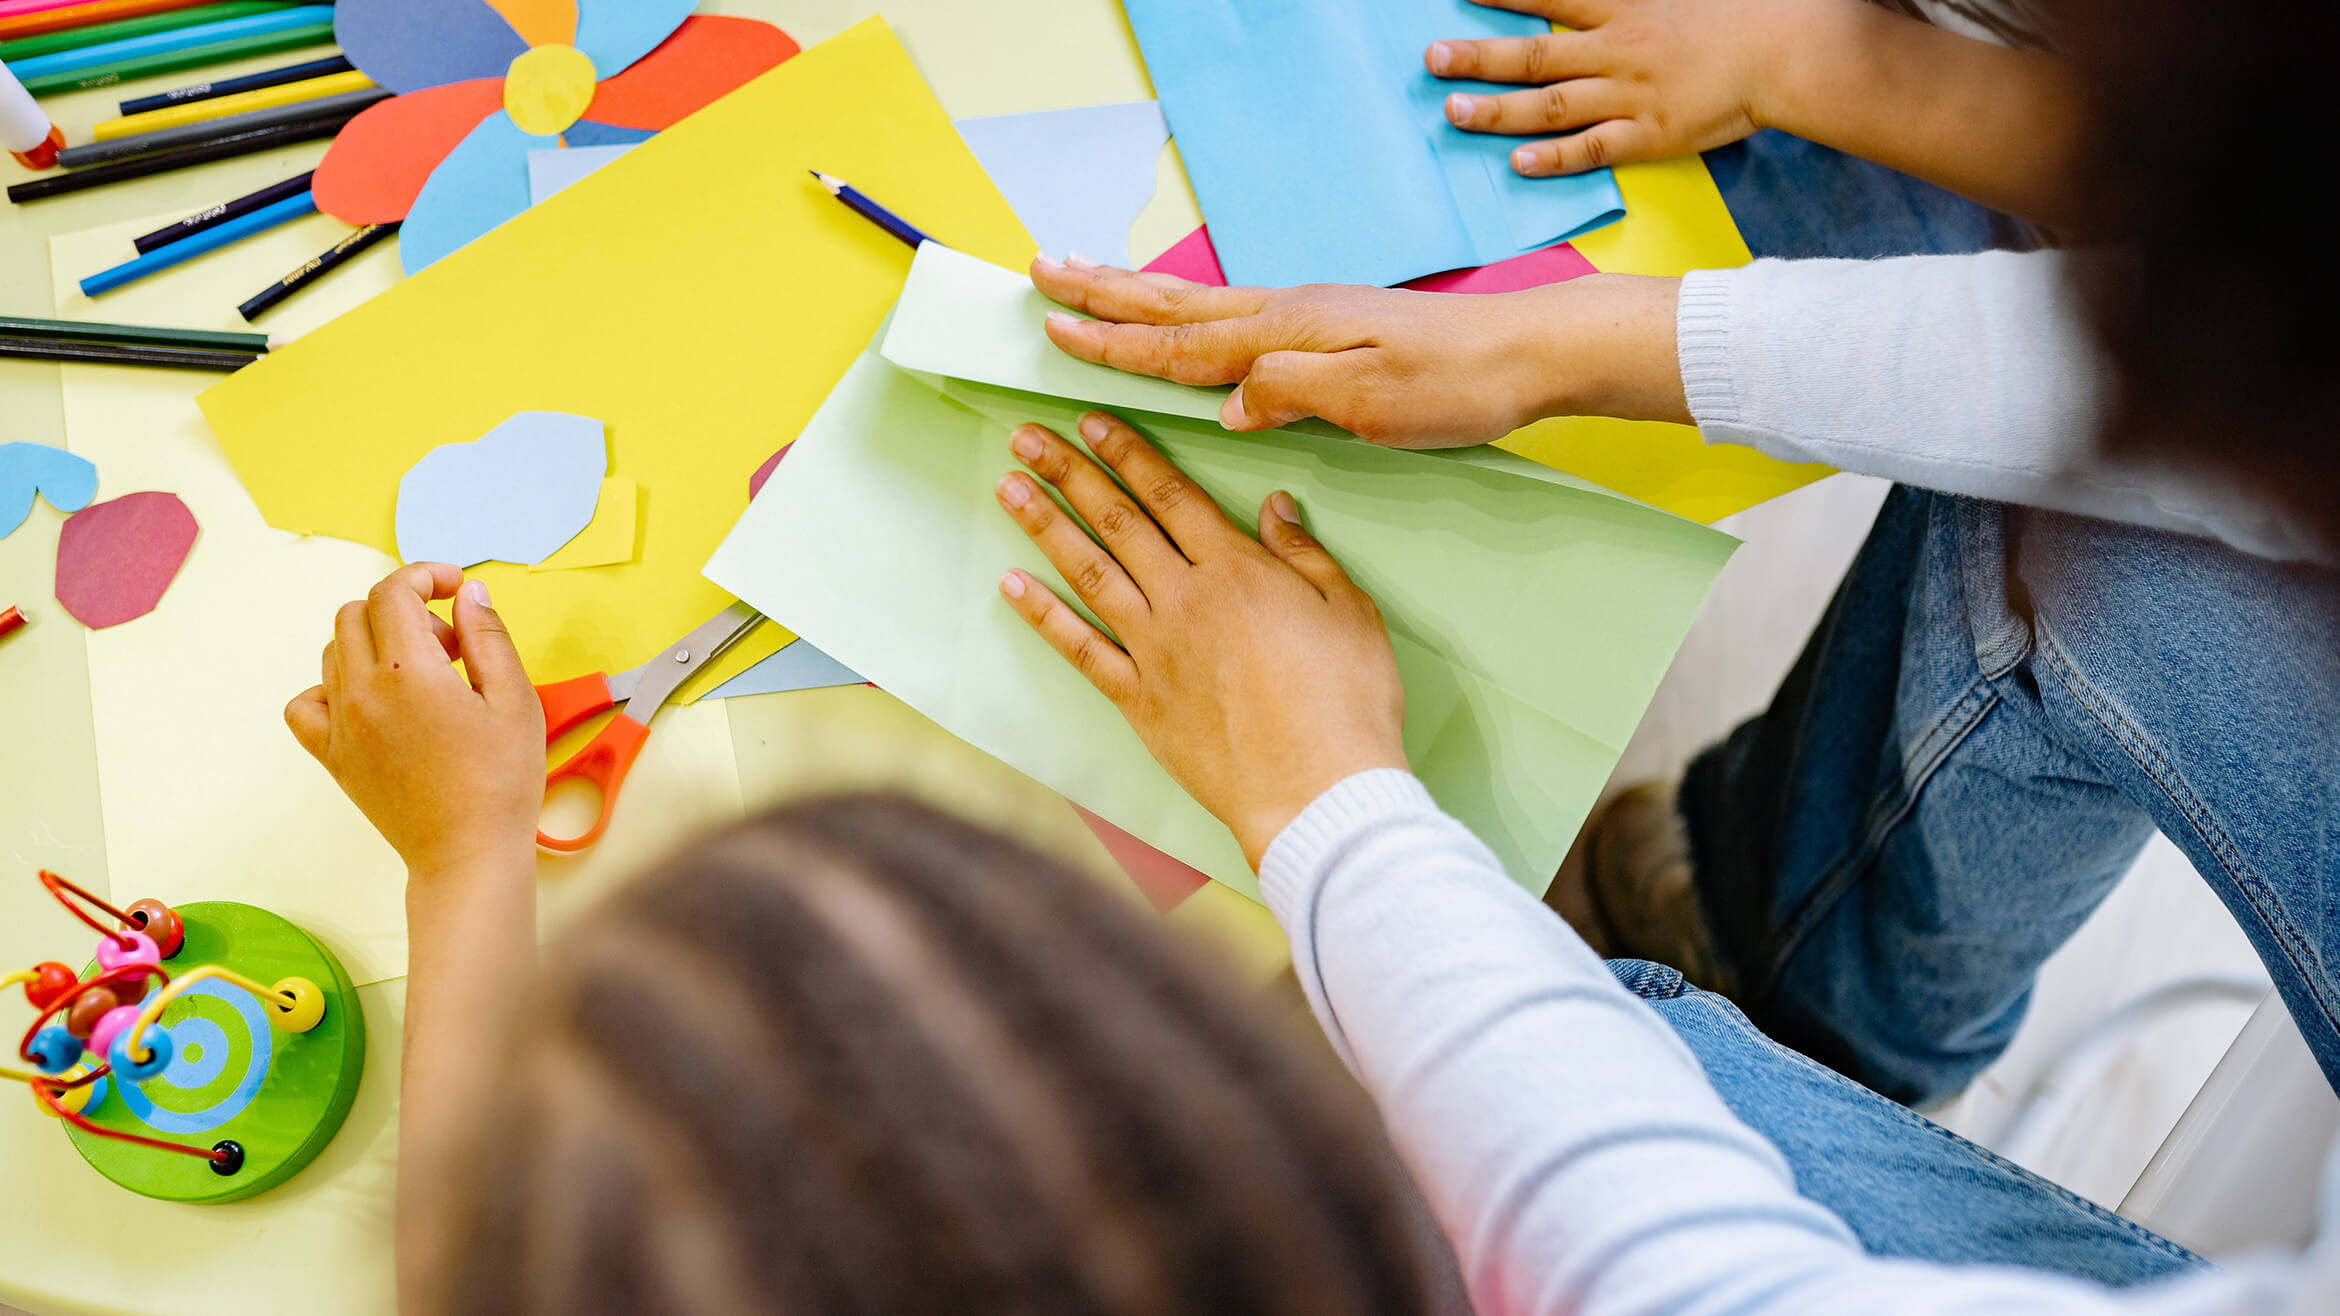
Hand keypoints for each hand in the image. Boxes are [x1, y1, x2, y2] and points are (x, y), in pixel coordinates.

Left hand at [285, 564, 544, 875]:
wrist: (468, 852)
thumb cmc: (500, 781)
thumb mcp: (515, 698)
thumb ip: (488, 635)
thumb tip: (468, 592)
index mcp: (407, 670)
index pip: (393, 591)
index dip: (425, 575)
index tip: (453, 587)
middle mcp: (362, 690)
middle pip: (357, 612)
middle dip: (404, 609)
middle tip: (449, 643)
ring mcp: (340, 724)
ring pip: (334, 650)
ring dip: (374, 643)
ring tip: (421, 675)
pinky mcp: (332, 755)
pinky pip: (305, 703)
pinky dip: (331, 687)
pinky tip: (372, 700)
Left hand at [993, 411, 1407, 865]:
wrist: (1317, 788)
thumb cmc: (1347, 701)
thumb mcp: (1350, 610)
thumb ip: (1305, 555)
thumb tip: (1276, 506)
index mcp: (1236, 570)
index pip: (1170, 494)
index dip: (1128, 453)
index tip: (1092, 423)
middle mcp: (1184, 600)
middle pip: (1118, 521)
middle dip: (1070, 472)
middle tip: (1027, 438)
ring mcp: (1155, 651)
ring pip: (1089, 573)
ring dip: (1045, 526)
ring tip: (1009, 488)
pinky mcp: (1140, 702)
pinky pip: (1081, 650)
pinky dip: (1043, 616)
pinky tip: (1013, 586)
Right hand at [1033, 255, 1686, 447]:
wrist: (1525, 354)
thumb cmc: (1455, 383)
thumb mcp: (1371, 400)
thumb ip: (1290, 393)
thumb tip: (1223, 403)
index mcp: (1288, 333)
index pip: (1181, 343)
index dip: (1114, 342)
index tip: (1054, 329)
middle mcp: (1288, 315)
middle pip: (1176, 307)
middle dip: (1105, 296)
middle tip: (1042, 273)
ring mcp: (1307, 318)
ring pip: (1200, 307)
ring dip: (1136, 296)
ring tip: (1086, 279)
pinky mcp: (1327, 329)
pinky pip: (1232, 318)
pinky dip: (1187, 315)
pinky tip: (1182, 318)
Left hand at [1429, 0, 1836, 175]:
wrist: (1787, 51)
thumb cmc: (1736, 13)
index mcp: (1624, 7)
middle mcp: (1618, 51)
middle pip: (1535, 54)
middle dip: (1478, 56)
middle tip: (1431, 58)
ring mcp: (1631, 97)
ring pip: (1551, 105)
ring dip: (1499, 109)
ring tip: (1453, 111)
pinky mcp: (1650, 137)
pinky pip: (1593, 150)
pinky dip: (1554, 158)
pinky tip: (1516, 163)